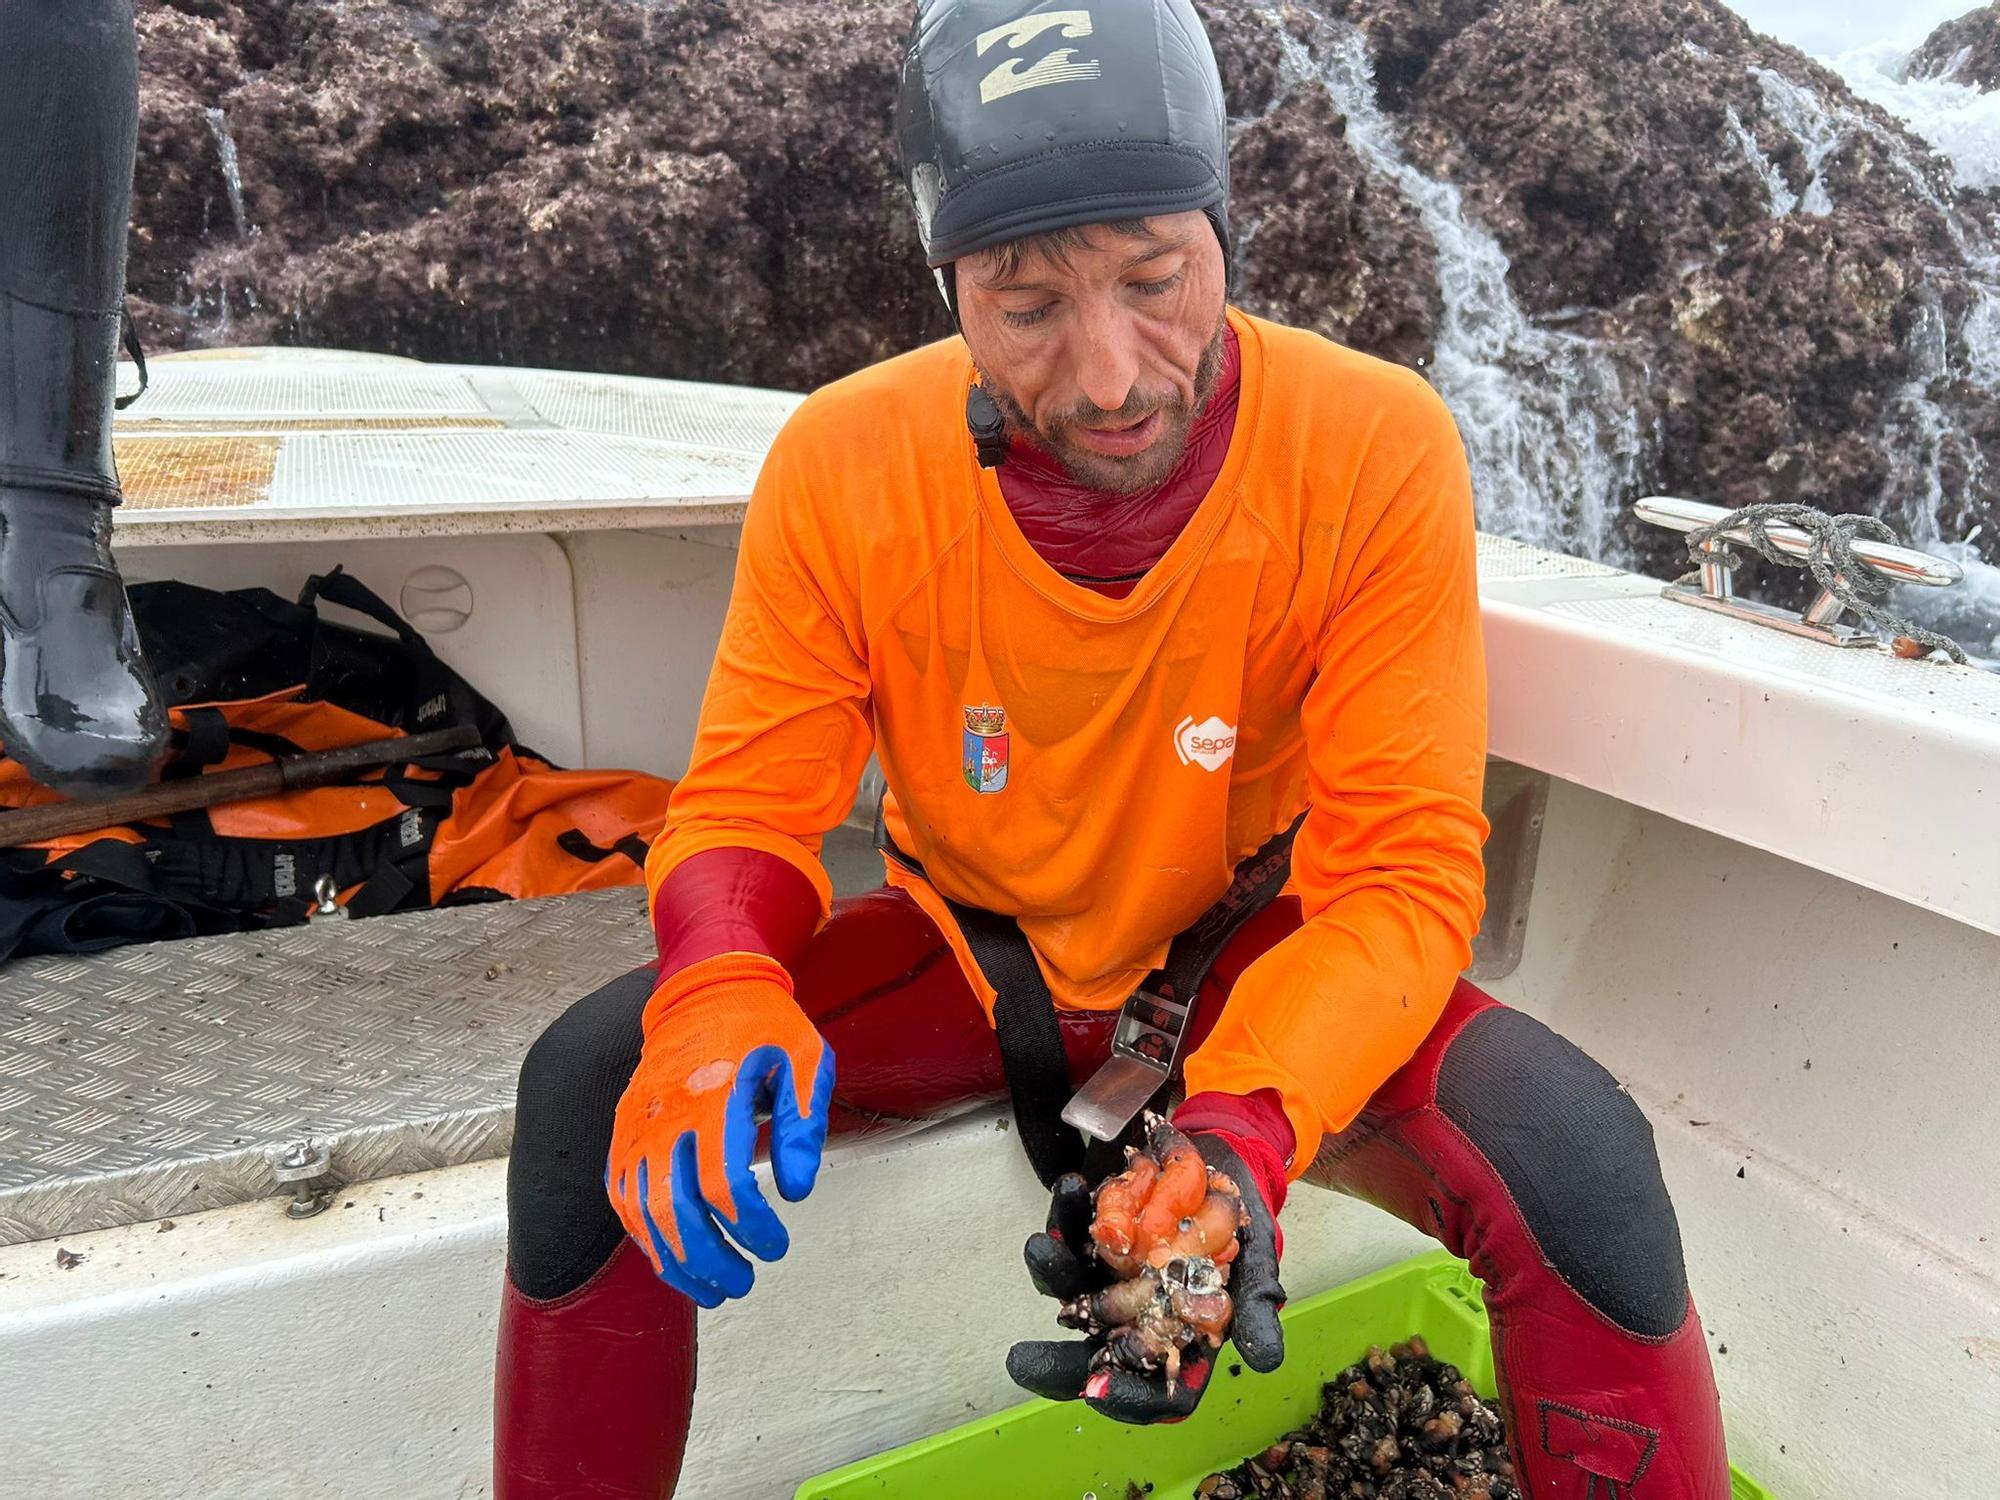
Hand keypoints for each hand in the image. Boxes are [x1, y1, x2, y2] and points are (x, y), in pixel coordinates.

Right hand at [606, 951, 833, 1307]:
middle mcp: (666, 1113)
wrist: (705, 988)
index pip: (724, 1182)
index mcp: (715, 1095)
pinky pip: (622, 1195)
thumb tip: (798, 1191)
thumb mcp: (804, 1060)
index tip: (775, 1245)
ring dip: (677, 1260)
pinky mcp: (623, 1131)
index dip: (750, 1226)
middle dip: (712, 1258)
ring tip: (716, 1288)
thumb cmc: (764, 1027)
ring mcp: (637, 1123)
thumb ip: (802, 1125)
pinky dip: (645, 1236)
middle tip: (746, 1280)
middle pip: (676, 1208)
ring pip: (642, 1211)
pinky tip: (675, 1260)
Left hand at [1005, 1130, 1285, 1422]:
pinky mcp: (1093, 1238)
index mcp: (1179, 1340)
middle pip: (1094, 1357)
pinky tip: (1069, 1189)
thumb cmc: (1245, 1226)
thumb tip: (1265, 1361)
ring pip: (1072, 1290)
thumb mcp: (1260, 1265)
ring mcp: (1110, 1278)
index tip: (1096, 1390)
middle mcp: (1138, 1317)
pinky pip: (1072, 1234)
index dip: (1125, 1398)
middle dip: (1055, 1363)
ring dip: (1053, 1271)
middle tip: (1021, 1363)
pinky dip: (1065, 1213)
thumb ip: (1255, 1309)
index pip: (1152, 1392)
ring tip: (1041, 1247)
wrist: (1226, 1165)